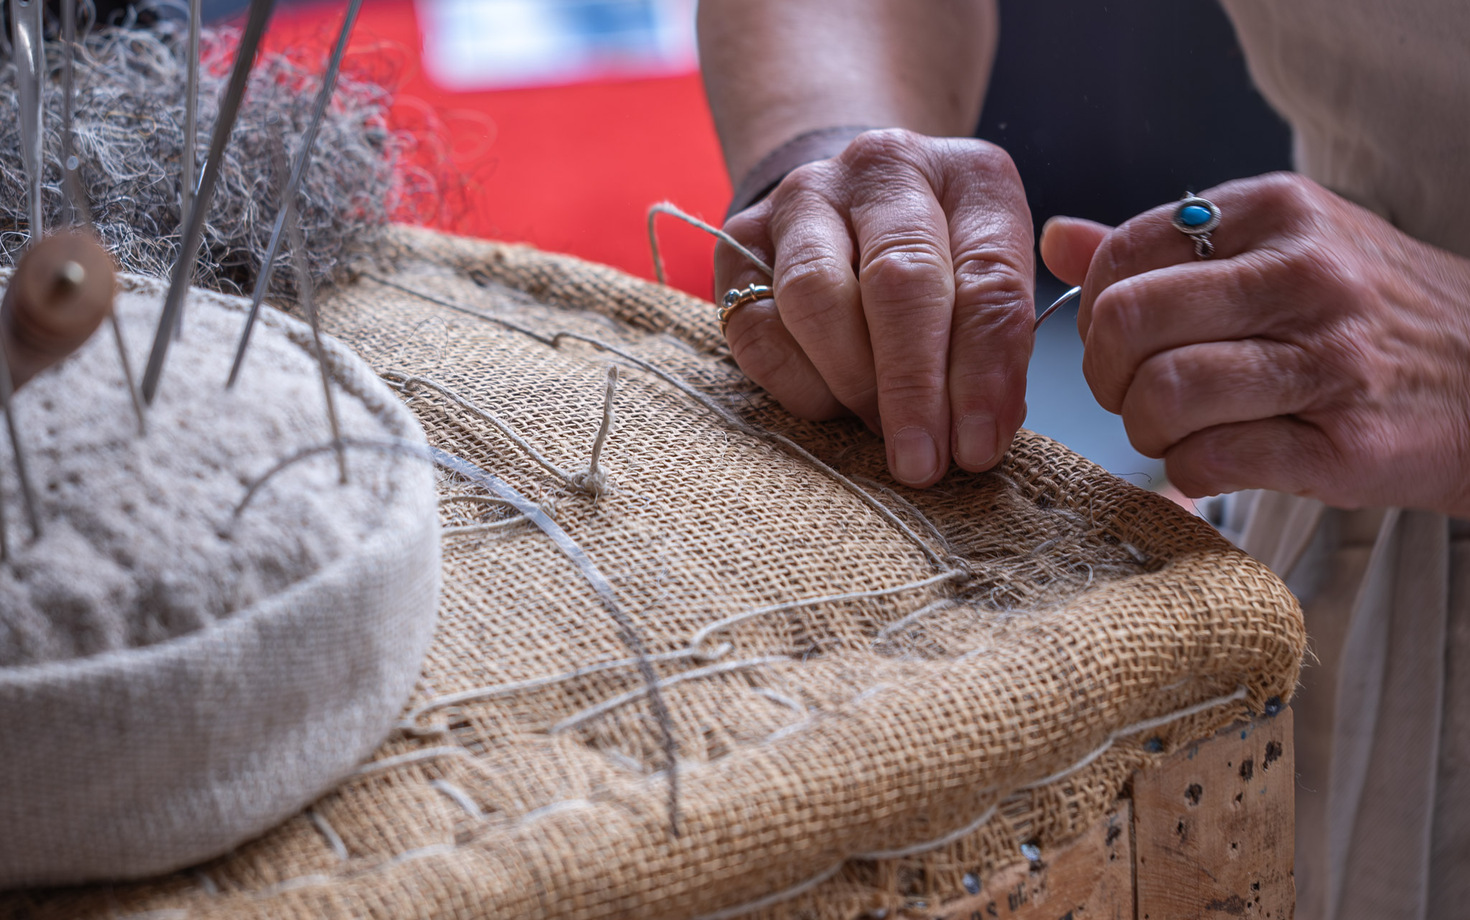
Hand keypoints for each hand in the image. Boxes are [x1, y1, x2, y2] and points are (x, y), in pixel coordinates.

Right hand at [716, 128, 1034, 487]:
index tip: (977, 447)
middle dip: (912, 388)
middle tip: (920, 462)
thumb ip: (997, 349)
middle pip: (900, 283)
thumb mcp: (990, 287)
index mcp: (970, 177)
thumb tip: (982, 433)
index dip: (983, 373)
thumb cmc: (938, 262)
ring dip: (852, 383)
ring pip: (816, 299)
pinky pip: (758, 327)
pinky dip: (798, 383)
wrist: (850, 205)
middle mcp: (884, 170)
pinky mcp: (741, 239)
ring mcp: (803, 198)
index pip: (988, 278)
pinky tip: (831, 404)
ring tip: (877, 429)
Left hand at [1041, 172, 1469, 515]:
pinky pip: (1209, 461)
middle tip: (1135, 394)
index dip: (1096, 311)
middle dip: (1107, 376)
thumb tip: (1057, 237)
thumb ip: (1167, 246)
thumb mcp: (1283, 247)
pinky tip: (1217, 460)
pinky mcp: (1345, 443)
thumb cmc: (1371, 315)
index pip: (1122, 254)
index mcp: (1275, 211)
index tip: (1122, 341)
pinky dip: (1190, 473)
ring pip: (1161, 395)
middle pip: (1127, 324)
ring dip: (1146, 431)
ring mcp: (1329, 359)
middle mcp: (1303, 273)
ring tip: (1178, 431)